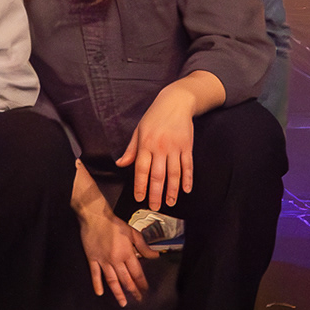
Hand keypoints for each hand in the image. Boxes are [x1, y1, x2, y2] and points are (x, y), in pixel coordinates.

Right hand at [79, 206, 156, 305]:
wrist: (95, 217)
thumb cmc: (114, 224)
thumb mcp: (133, 233)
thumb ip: (144, 246)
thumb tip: (155, 256)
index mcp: (127, 253)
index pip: (137, 273)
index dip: (142, 284)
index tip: (145, 291)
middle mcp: (116, 260)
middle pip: (126, 280)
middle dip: (133, 291)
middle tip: (138, 300)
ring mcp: (103, 260)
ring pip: (112, 280)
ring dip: (118, 293)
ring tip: (123, 303)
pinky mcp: (92, 258)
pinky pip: (95, 274)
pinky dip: (97, 284)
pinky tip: (100, 293)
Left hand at [117, 84, 196, 209]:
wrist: (175, 102)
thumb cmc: (154, 117)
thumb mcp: (138, 130)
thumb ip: (131, 150)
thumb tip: (121, 164)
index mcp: (145, 144)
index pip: (141, 169)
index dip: (140, 185)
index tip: (139, 198)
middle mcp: (160, 147)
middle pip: (158, 175)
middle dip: (156, 193)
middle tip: (155, 207)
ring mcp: (175, 147)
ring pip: (174, 173)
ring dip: (172, 190)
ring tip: (170, 203)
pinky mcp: (187, 146)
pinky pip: (188, 165)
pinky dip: (188, 178)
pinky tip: (186, 190)